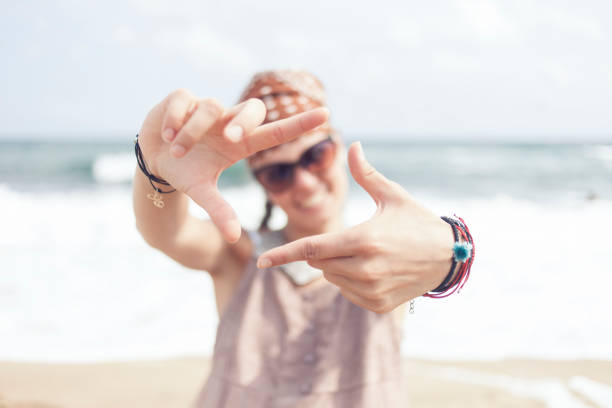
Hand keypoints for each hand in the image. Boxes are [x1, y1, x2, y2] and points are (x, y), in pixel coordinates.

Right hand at [138, 89, 328, 242]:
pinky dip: (175, 120)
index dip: (300, 123)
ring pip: (211, 107)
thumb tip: (235, 237)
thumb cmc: (186, 172)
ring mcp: (207, 108)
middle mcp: (228, 123)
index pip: (276, 132)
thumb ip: (220, 210)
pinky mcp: (183, 99)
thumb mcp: (202, 192)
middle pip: (254, 108)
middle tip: (230, 137)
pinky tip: (166, 135)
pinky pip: (184, 100)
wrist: (154, 160)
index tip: (326, 115)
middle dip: (245, 121)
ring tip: (176, 152)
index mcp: (240, 144)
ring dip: (192, 132)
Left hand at [257, 142, 453, 312]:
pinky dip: (350, 281)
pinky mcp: (378, 305)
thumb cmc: (417, 222)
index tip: (261, 261)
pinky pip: (347, 293)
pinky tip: (373, 269)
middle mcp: (365, 269)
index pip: (312, 248)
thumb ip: (367, 174)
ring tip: (367, 253)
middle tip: (348, 237)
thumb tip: (352, 145)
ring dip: (336, 265)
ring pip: (331, 278)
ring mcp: (372, 290)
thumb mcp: (393, 195)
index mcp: (363, 240)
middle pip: (319, 263)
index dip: (283, 254)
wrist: (448, 257)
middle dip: (323, 250)